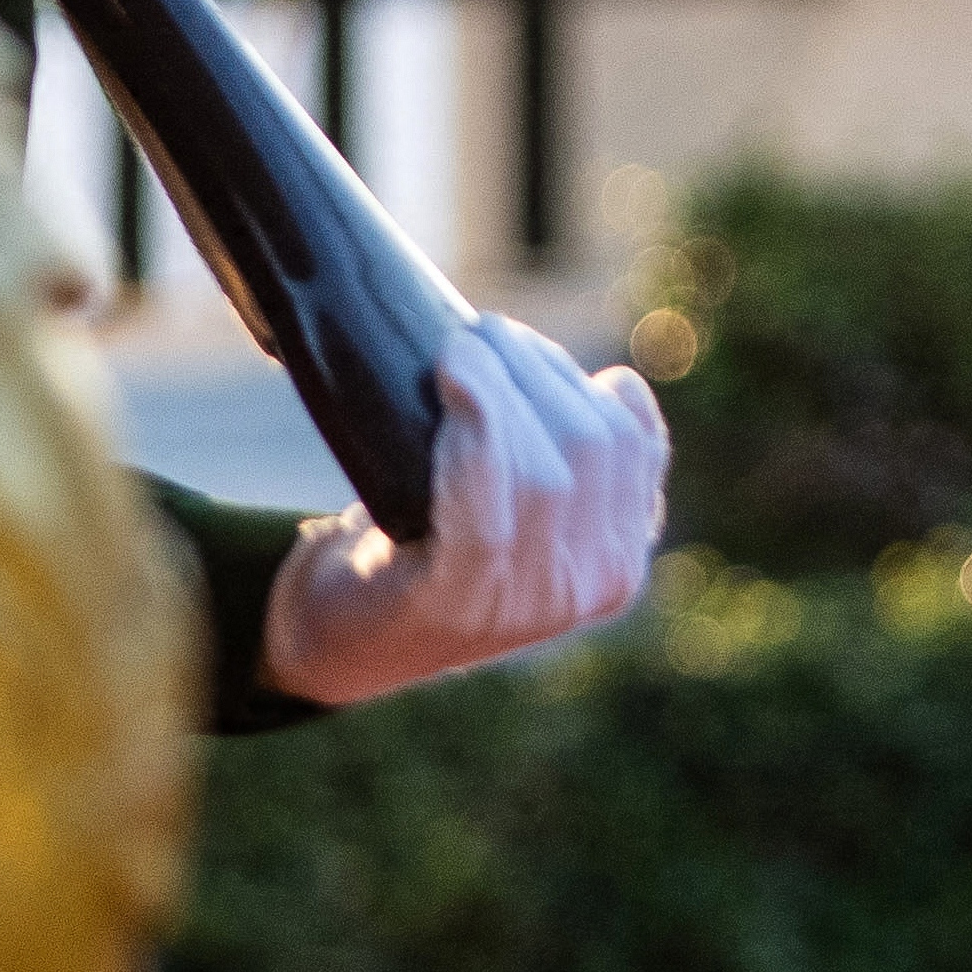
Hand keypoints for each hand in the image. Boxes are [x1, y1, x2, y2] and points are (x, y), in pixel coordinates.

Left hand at [260, 313, 670, 708]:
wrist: (339, 637)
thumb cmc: (423, 547)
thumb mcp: (521, 513)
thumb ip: (568, 462)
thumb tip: (596, 377)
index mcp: (618, 563)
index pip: (632, 445)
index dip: (584, 381)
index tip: (525, 350)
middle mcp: (588, 590)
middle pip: (593, 446)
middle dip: (537, 371)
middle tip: (481, 334)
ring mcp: (528, 605)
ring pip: (544, 471)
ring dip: (501, 387)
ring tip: (459, 350)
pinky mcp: (459, 604)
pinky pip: (486, 508)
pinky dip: (476, 429)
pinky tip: (454, 380)